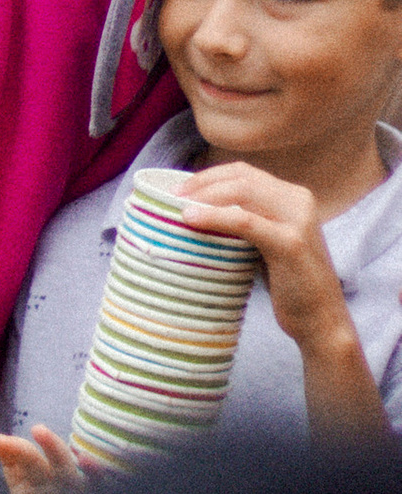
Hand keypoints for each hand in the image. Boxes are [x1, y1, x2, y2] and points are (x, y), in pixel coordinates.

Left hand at [0, 423, 86, 493]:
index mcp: (30, 487)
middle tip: (2, 440)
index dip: (7, 450)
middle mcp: (50, 485)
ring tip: (38, 430)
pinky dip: (94, 472)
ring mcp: (72, 490)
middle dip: (19, 449)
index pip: (16, 462)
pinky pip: (97, 484)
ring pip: (63, 465)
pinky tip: (85, 460)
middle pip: (35, 462)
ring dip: (53, 447)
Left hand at [167, 164, 387, 434]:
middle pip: (241, 177)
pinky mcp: (291, 243)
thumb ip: (246, 222)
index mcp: (294, 197)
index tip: (180, 189)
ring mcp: (298, 220)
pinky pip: (245, 222)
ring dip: (204, 196)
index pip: (243, 173)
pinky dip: (215, 217)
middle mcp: (299, 201)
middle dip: (202, 183)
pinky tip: (191, 220)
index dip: (208, 176)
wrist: (321, 320)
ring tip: (177, 207)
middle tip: (172, 197)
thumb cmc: (288, 284)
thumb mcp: (266, 244)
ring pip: (242, 193)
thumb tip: (197, 210)